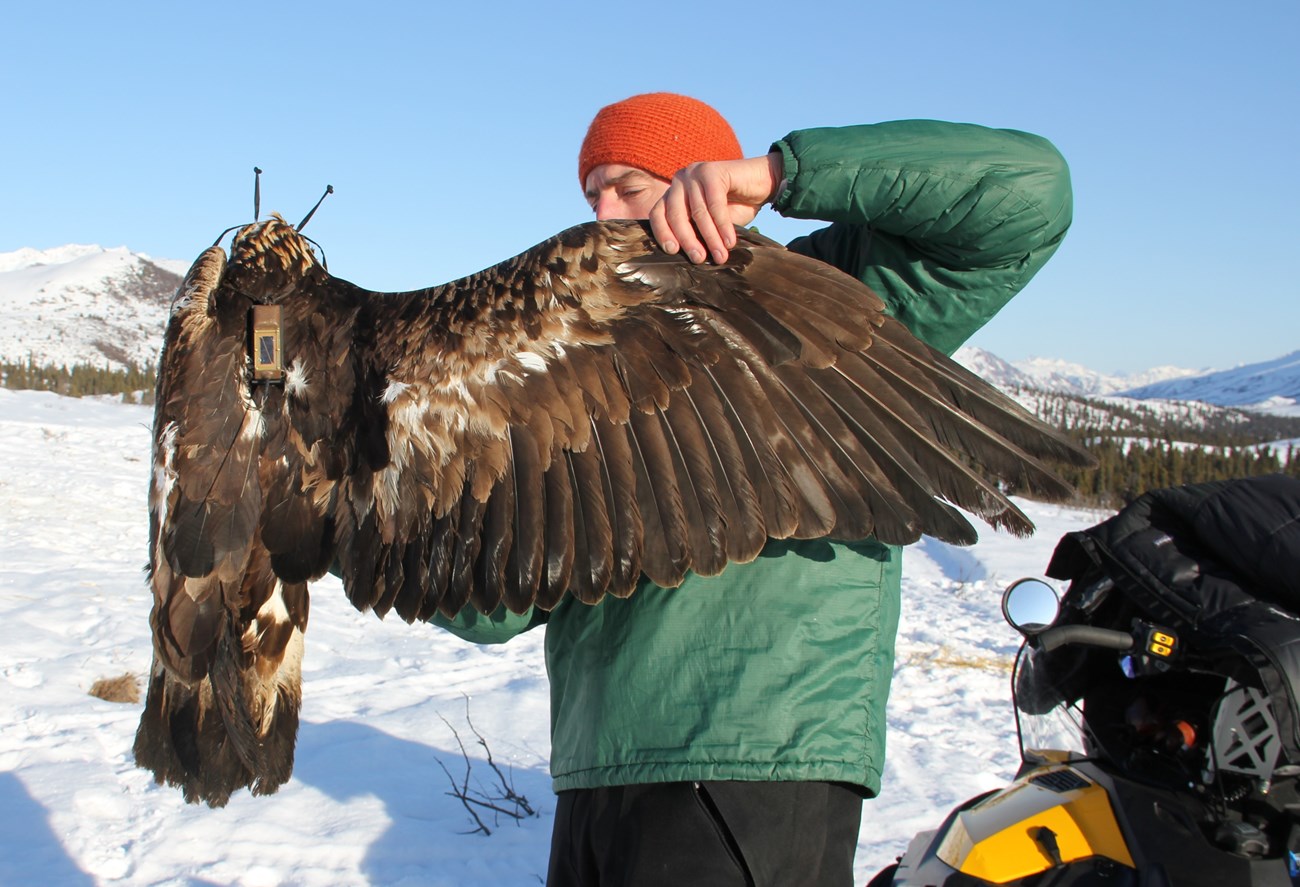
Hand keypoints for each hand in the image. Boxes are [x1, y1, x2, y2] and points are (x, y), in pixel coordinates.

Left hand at [649, 153, 782, 263]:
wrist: (763, 183)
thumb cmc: (736, 206)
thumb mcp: (710, 223)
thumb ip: (696, 233)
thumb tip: (688, 258)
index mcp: (674, 193)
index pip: (658, 214)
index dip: (663, 233)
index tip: (673, 251)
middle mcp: (680, 180)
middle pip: (676, 215)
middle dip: (688, 240)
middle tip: (699, 259)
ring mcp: (695, 173)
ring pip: (698, 212)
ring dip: (710, 237)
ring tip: (720, 256)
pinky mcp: (713, 171)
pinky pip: (715, 204)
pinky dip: (723, 226)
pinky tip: (730, 241)